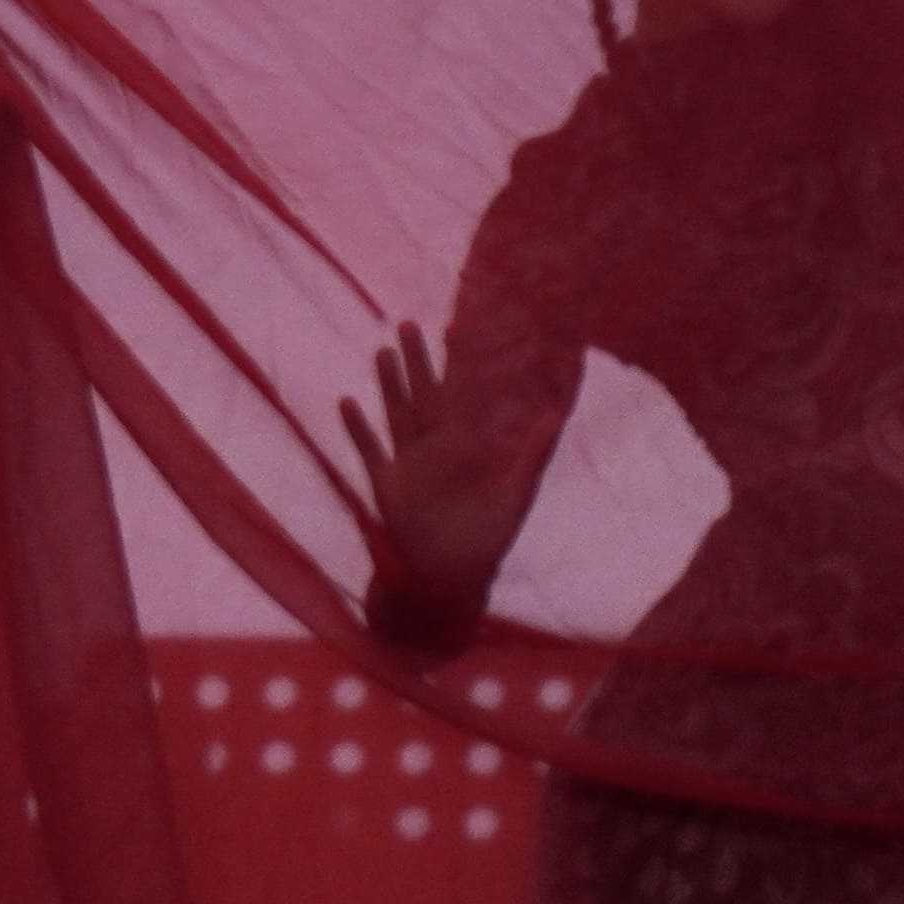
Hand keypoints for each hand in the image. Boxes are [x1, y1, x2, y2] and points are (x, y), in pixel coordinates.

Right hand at [339, 319, 519, 643]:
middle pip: (423, 396)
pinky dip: (358, 429)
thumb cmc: (488, 539)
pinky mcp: (386, 486)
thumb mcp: (516, 493)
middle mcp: (435, 449)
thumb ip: (533, 454)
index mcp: (467, 447)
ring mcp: (407, 465)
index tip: (454, 329)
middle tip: (408, 325)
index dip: (456, 365)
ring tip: (380, 352)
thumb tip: (557, 414)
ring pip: (396, 415)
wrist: (449, 578)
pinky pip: (369, 451)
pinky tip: (347, 403)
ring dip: (388, 386)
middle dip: (416, 363)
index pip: (461, 396)